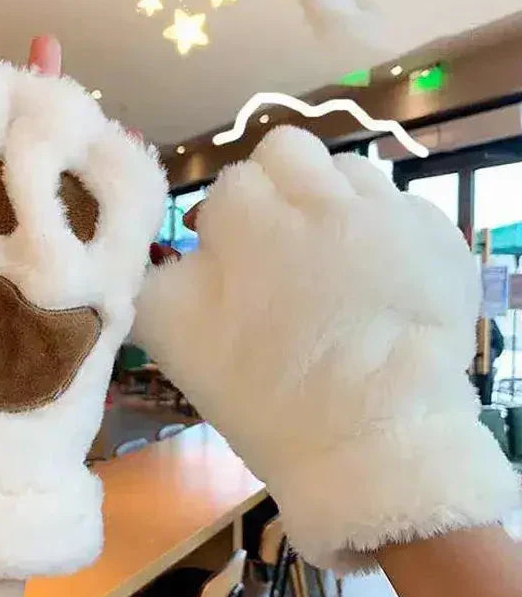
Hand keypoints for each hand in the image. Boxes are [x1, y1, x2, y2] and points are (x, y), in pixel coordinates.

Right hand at [134, 127, 517, 571]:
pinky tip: (383, 283)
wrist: (370, 444)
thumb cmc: (265, 399)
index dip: (227, 225)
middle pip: (287, 152)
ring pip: (349, 171)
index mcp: (247, 224)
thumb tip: (167, 246)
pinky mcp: (440, 236)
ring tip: (337, 261)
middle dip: (279, 190)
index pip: (229, 186)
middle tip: (284, 247)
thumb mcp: (177, 340)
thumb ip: (156, 278)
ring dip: (333, 203)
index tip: (235, 264)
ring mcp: (387, 213)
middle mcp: (316, 200)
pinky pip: (403, 207)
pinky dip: (387, 233)